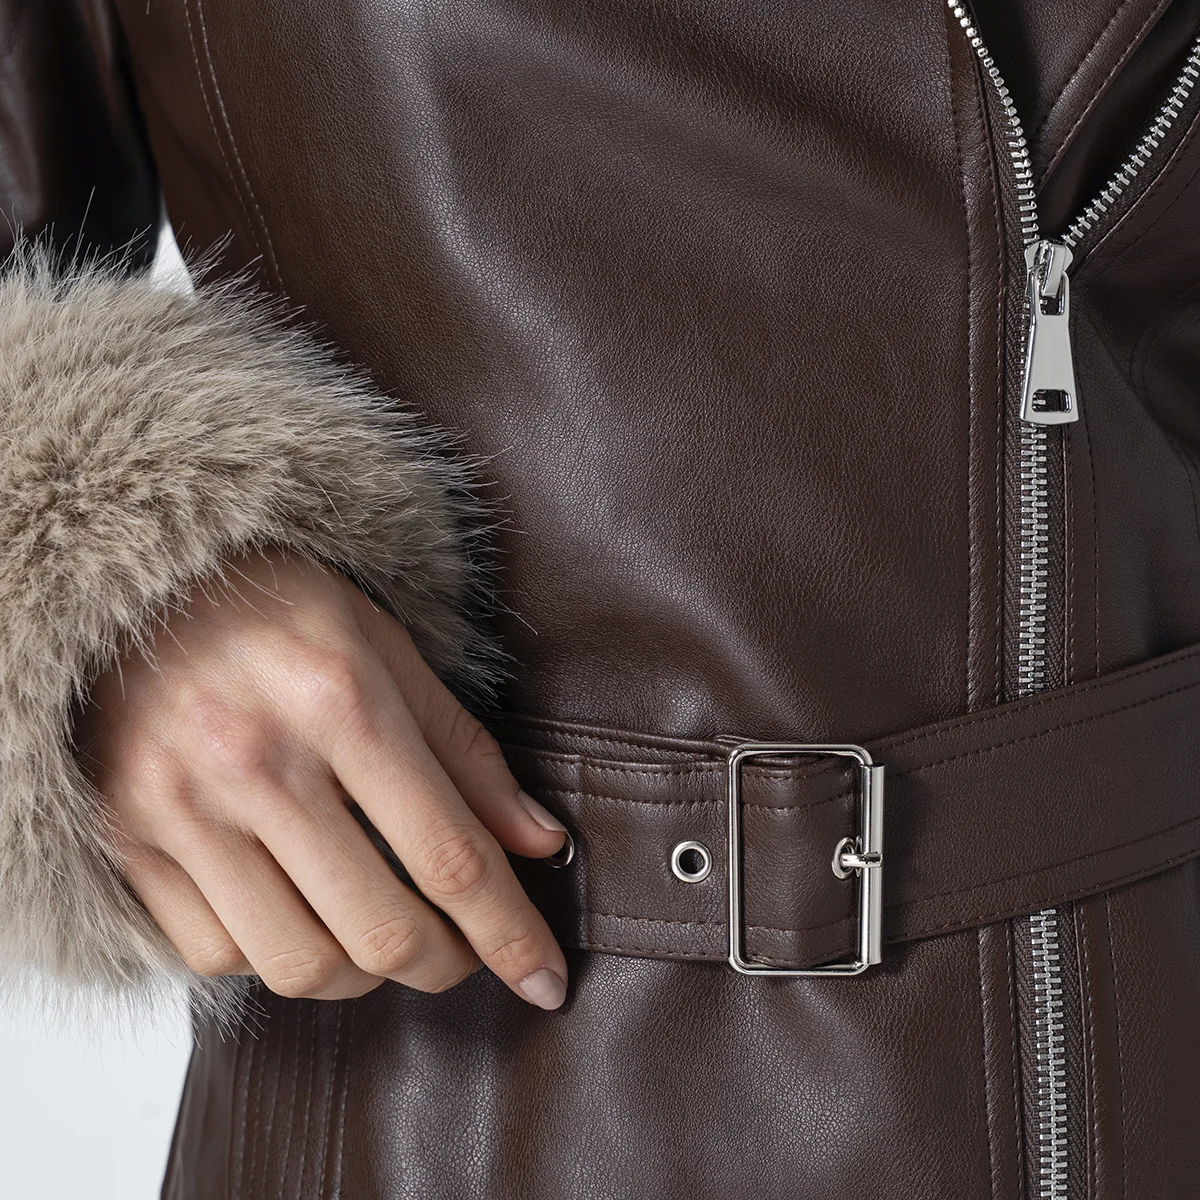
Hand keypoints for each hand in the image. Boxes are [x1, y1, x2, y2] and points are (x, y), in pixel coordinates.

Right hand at [74, 548, 569, 1008]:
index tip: (546, 980)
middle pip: (381, 930)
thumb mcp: (389, 649)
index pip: (451, 855)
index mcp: (343, 700)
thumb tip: (539, 842)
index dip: (511, 935)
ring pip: (299, 964)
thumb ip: (465, 753)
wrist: (137, 582)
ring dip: (366, 975)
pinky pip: (215, 953)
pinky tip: (303, 915)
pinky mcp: (126, 838)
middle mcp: (257, 760)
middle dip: (448, 964)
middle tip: (467, 952)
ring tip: (387, 935)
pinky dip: (275, 957)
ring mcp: (180, 806)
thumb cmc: (279, 607)